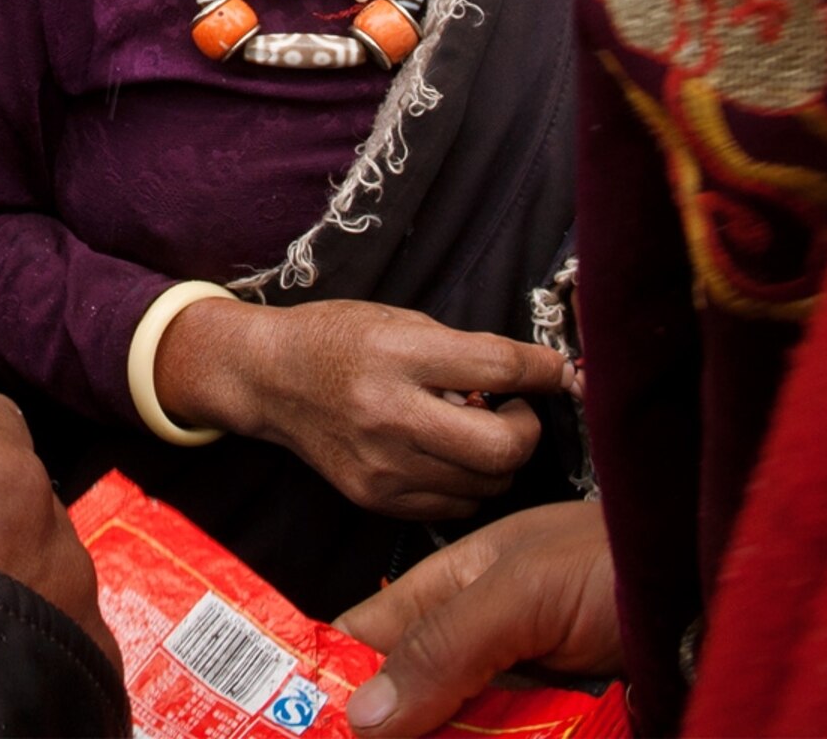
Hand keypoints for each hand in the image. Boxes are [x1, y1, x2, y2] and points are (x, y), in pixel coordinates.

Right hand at [152, 298, 569, 520]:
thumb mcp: (400, 321)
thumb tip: (534, 377)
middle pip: (502, 446)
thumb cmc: (338, 339)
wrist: (269, 378)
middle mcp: (390, 414)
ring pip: (486, 484)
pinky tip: (447, 454)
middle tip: (512, 410)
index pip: (498, 368)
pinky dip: (467, 483)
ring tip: (473, 430)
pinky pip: (453, 505)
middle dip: (526, 429)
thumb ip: (465, 352)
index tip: (557, 371)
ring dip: (498, 459)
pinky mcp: (374, 497)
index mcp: (399, 355)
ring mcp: (381, 465)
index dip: (543, 370)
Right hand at [334, 502, 621, 734]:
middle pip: (408, 698)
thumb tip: (363, 713)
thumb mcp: (523, 591)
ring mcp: (518, 690)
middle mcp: (478, 642)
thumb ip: (444, 644)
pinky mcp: (553, 723)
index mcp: (453, 587)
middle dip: (391, 729)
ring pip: (456, 730)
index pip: (369, 636)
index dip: (335, 675)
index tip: (308, 718)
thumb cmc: (621, 567)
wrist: (713, 601)